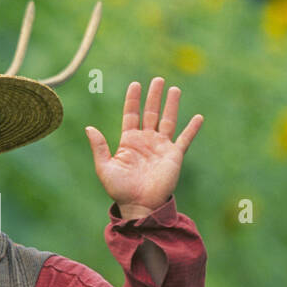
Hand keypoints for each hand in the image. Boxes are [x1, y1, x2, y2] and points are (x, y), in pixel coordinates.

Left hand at [85, 78, 202, 217]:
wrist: (138, 206)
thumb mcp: (104, 167)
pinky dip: (192, 129)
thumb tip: (89, 128)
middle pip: (150, 113)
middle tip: (158, 80)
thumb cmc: (120, 190)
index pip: (131, 115)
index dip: (133, 100)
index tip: (135, 84)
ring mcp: (161, 147)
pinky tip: (198, 117)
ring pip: (167, 120)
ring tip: (174, 89)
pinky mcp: (174, 156)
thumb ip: (99, 147)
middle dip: (154, 96)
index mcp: (129, 141)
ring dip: (171, 105)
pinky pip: (184, 139)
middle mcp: (146, 141)